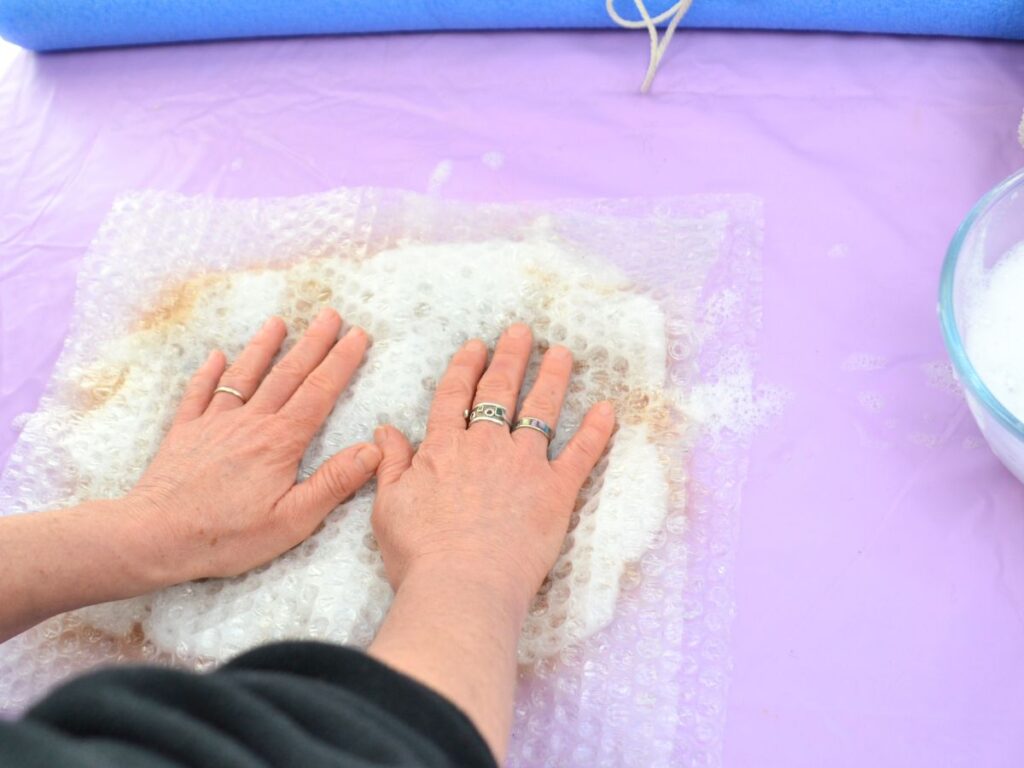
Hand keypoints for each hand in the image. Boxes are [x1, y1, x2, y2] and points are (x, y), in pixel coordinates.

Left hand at [127, 308, 380, 583]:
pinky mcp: (185, 434)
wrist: (155, 536)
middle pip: (288, 374)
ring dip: (263, 347)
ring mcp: (214, 425)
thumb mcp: (293, 520)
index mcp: (280, 442)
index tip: (358, 336)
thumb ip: (334, 482)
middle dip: (313, 342)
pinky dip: (208, 373)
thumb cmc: (227, 535)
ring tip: (278, 322)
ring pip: (244, 376)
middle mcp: (250, 423)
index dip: (341, 362)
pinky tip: (215, 356)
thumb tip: (373, 449)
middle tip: (331, 314)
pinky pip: (199, 394)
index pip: (319, 393)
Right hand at [371, 323, 614, 614]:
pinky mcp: (556, 490)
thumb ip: (391, 464)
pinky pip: (580, 453)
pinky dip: (596, 430)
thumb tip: (385, 430)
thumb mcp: (388, 505)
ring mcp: (524, 465)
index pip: (455, 395)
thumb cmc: (419, 554)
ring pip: (540, 410)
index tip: (477, 345)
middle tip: (522, 331)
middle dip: (510, 357)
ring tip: (562, 353)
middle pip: (499, 391)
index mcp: (443, 448)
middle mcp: (485, 446)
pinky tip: (606, 409)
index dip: (466, 367)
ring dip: (552, 378)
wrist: (462, 586)